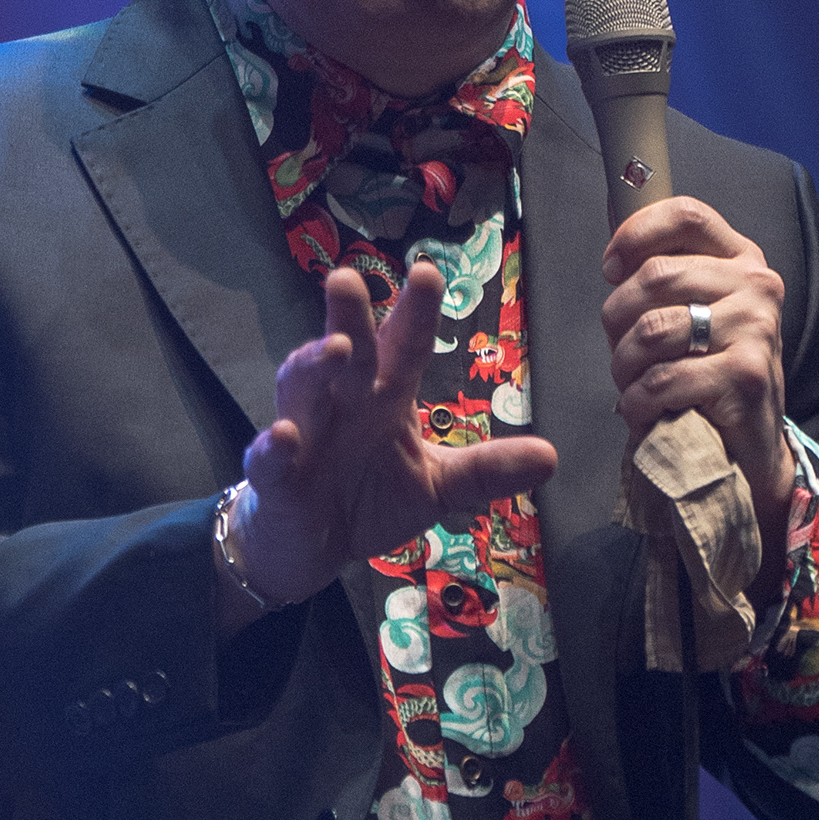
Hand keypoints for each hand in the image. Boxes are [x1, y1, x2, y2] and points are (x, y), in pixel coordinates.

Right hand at [221, 260, 557, 627]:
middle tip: (347, 279)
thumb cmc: (368, 498)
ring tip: (334, 351)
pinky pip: (268, 458)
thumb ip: (485, 470)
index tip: (427, 272)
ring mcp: (305, 434)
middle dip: (349, 317)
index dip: (415, 311)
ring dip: (314, 366)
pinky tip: (283, 438)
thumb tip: (550, 456)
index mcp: (385, 395)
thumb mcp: (436, 485)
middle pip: (348, 351)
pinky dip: (272, 448)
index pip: (404, 345)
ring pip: (303, 389)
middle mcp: (344, 403)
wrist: (306, 547)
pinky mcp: (275, 478)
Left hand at [601, 197, 796, 578]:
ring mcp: (757, 328)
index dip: (635, 234)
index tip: (610, 269)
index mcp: (743, 260)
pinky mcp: (747, 375)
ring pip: (651, 330)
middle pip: (655, 274)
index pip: (686, 214)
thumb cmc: (708, 380)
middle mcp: (758, 286)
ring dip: (623, 367)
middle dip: (616, 319)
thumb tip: (614, 261)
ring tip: (631, 387)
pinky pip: (662, 379)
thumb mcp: (693, 317)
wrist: (750, 453)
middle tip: (619, 353)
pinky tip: (645, 412)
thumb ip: (664, 281)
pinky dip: (638, 403)